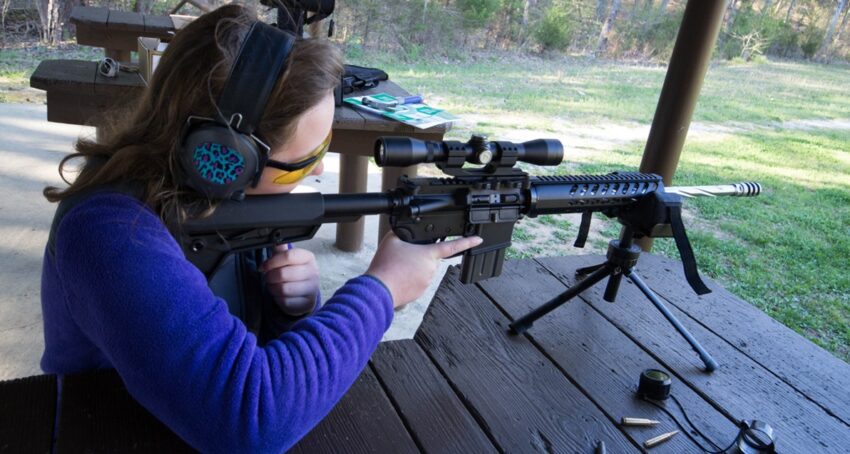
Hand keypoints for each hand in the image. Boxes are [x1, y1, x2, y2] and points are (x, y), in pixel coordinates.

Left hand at [261, 245, 319, 315]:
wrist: (305, 292)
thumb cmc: (294, 273)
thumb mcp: (288, 259)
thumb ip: (280, 250)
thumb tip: (274, 239)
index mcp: (308, 258)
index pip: (289, 255)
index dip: (272, 261)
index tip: (264, 266)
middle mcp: (313, 272)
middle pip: (283, 273)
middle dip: (270, 276)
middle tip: (269, 277)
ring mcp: (312, 289)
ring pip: (283, 289)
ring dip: (273, 288)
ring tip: (274, 285)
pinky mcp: (307, 303)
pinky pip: (285, 302)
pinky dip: (278, 299)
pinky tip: (281, 295)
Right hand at [366, 233, 482, 308]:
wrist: (379, 290)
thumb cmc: (386, 266)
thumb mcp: (392, 240)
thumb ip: (402, 232)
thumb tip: (405, 231)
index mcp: (428, 254)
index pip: (452, 247)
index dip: (467, 242)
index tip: (478, 240)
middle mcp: (431, 269)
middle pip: (430, 258)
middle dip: (419, 256)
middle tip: (402, 257)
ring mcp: (426, 282)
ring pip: (423, 270)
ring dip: (413, 268)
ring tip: (397, 268)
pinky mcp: (420, 293)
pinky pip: (418, 282)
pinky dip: (410, 279)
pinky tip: (399, 277)